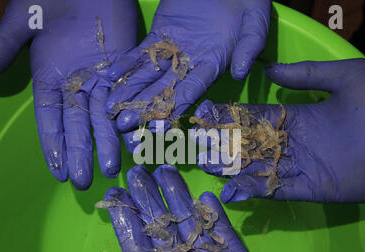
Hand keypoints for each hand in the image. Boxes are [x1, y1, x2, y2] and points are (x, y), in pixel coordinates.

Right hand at [0, 0, 137, 188]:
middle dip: (81, 153)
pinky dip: (126, 118)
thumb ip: (4, 46)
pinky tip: (130, 139)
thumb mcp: (23, 20)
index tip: (58, 171)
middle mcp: (75, 85)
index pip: (50, 121)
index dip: (54, 146)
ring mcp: (100, 79)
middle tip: (86, 181)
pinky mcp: (123, 70)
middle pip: (77, 126)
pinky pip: (125, 98)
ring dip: (106, 143)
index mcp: (50, 79)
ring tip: (110, 168)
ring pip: (103, 117)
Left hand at [86, 165, 297, 251]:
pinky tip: (206, 195)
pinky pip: (225, 236)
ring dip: (180, 200)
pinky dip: (216, 216)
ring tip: (166, 171)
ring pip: (192, 227)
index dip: (126, 223)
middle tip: (137, 172)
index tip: (116, 195)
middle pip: (164, 234)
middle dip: (149, 202)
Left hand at [106, 0, 270, 150]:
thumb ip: (250, 46)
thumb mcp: (255, 23)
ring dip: (129, 91)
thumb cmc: (248, 1)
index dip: (175, 108)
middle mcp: (190, 63)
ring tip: (109, 107)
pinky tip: (109, 77)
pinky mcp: (158, 34)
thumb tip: (240, 72)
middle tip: (123, 124)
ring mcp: (172, 50)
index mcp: (214, 64)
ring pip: (147, 74)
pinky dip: (124, 64)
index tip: (158, 125)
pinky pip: (139, 52)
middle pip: (164, 89)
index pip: (192, 90)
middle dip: (144, 107)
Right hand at [194, 58, 364, 202]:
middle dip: (227, 144)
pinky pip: (279, 190)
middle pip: (254, 144)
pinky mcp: (314, 189)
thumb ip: (306, 75)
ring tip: (206, 167)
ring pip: (261, 168)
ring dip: (234, 169)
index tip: (207, 113)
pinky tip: (232, 191)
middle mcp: (299, 142)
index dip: (233, 115)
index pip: (259, 115)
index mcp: (303, 116)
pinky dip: (256, 191)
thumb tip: (268, 71)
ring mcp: (305, 166)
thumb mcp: (347, 76)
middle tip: (197, 145)